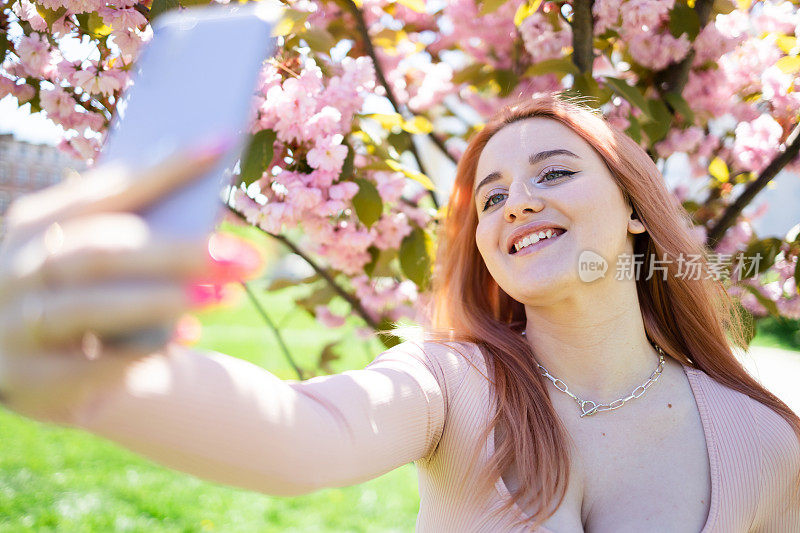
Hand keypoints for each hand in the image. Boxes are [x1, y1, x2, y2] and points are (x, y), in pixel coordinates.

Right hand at [0, 139, 232, 424]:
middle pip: (101, 250)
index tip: (221, 143)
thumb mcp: (91, 260)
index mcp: (34, 224)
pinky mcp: (24, 380)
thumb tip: (207, 216)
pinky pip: (86, 366)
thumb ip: (132, 235)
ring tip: (223, 295)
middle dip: (178, 252)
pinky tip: (187, 335)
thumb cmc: (79, 298)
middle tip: (244, 256)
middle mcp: (15, 268)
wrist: (29, 370)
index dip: (163, 168)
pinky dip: (140, 351)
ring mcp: (13, 325)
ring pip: (90, 305)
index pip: (106, 190)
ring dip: (162, 299)